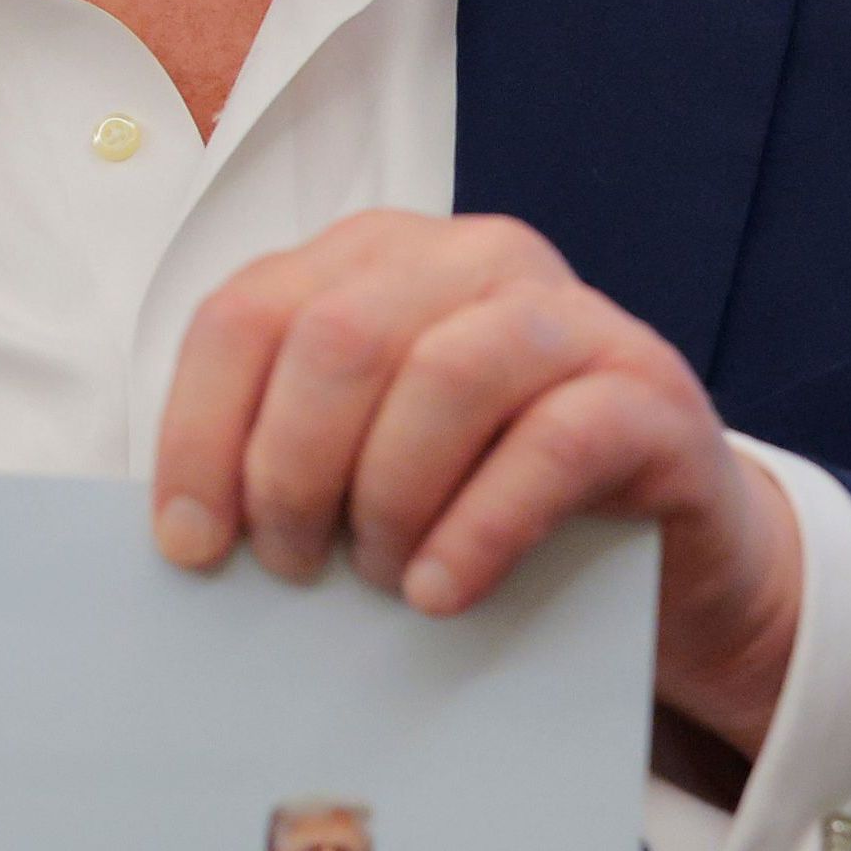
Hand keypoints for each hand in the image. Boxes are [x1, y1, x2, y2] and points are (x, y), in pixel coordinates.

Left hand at [156, 212, 806, 756]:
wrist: (665, 553)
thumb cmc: (486, 503)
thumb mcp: (371, 461)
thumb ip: (288, 454)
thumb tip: (185, 535)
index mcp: (381, 259)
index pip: (250, 313)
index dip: (200, 431)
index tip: (191, 543)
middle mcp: (475, 260)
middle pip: (338, 336)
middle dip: (291, 469)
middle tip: (294, 569)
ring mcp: (572, 317)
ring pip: (445, 373)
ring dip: (389, 498)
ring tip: (382, 582)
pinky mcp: (650, 391)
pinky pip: (555, 442)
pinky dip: (480, 527)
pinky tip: (444, 592)